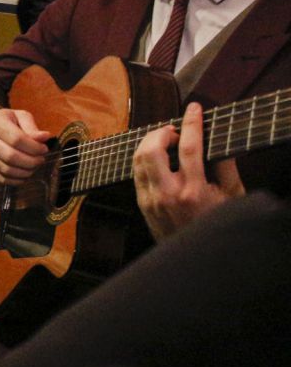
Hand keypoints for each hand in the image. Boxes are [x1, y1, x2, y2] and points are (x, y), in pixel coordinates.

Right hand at [0, 108, 51, 185]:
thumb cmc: (6, 122)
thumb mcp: (20, 117)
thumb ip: (32, 127)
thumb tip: (44, 137)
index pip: (17, 139)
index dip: (34, 147)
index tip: (44, 149)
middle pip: (10, 156)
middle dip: (30, 162)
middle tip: (40, 160)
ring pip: (5, 170)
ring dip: (24, 172)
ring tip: (34, 167)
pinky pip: (0, 178)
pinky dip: (16, 180)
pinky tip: (25, 175)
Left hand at [133, 101, 244, 240]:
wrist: (194, 258)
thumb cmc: (216, 224)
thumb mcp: (232, 198)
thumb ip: (226, 168)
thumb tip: (218, 141)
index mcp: (193, 192)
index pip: (189, 148)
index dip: (191, 124)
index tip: (194, 108)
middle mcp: (167, 195)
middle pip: (151, 151)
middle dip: (160, 132)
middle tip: (174, 129)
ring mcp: (150, 200)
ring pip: (137, 160)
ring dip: (149, 143)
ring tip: (165, 139)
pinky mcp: (141, 204)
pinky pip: (136, 173)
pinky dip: (144, 158)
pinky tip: (157, 155)